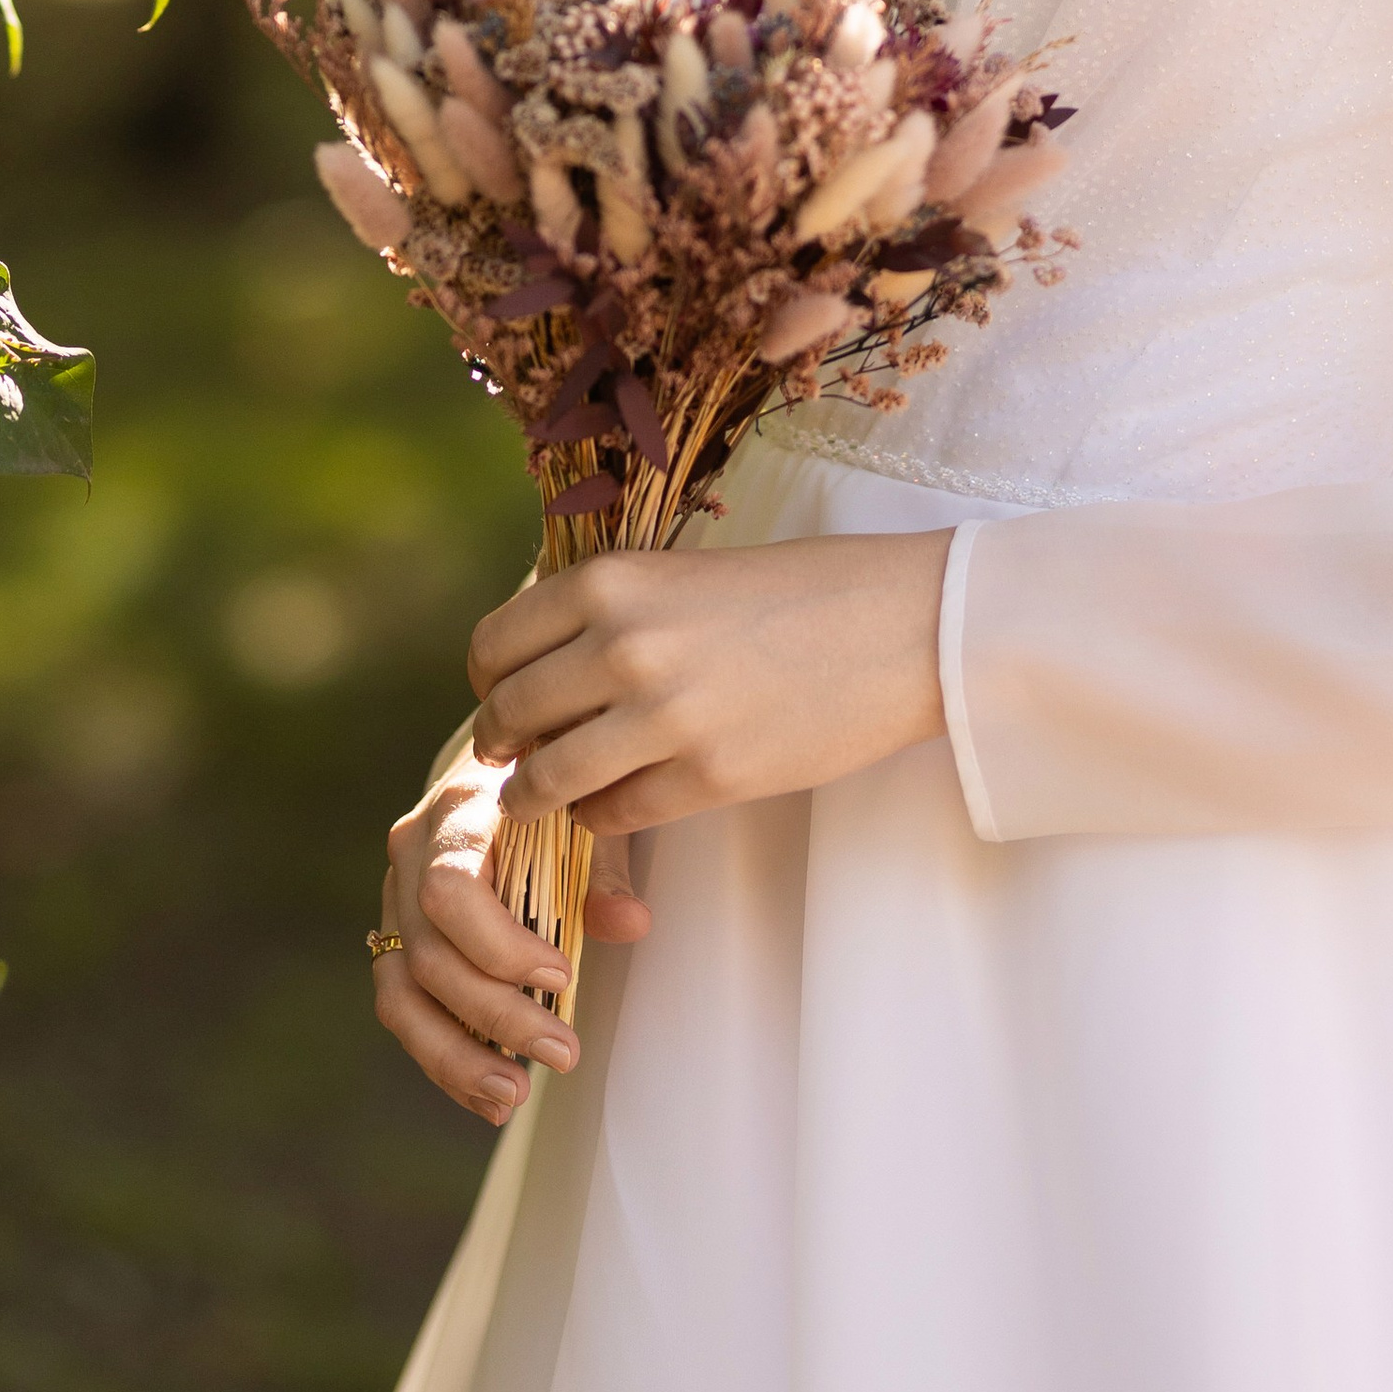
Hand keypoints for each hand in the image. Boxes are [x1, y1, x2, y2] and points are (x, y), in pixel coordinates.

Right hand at [370, 749, 654, 1125]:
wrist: (509, 769)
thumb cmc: (557, 795)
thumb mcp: (589, 814)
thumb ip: (604, 868)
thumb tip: (631, 925)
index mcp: (458, 810)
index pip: (451, 890)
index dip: (499, 945)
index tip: (563, 976)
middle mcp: (411, 853)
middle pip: (429, 954)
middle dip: (496, 1015)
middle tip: (564, 1053)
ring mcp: (393, 898)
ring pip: (401, 995)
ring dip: (457, 1057)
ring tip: (515, 1098)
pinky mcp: (394, 938)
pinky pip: (403, 1010)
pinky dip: (444, 1059)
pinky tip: (490, 1095)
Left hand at [467, 532, 952, 835]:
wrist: (901, 625)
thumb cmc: (798, 591)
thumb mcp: (684, 574)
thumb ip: (611, 614)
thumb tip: (536, 671)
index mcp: (614, 581)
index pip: (494, 647)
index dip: (490, 683)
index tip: (505, 698)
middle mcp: (624, 645)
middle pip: (508, 717)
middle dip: (503, 745)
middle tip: (520, 755)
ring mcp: (663, 716)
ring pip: (545, 782)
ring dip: (538, 795)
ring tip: (552, 793)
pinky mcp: (706, 777)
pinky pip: (611, 817)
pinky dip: (602, 817)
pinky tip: (623, 800)